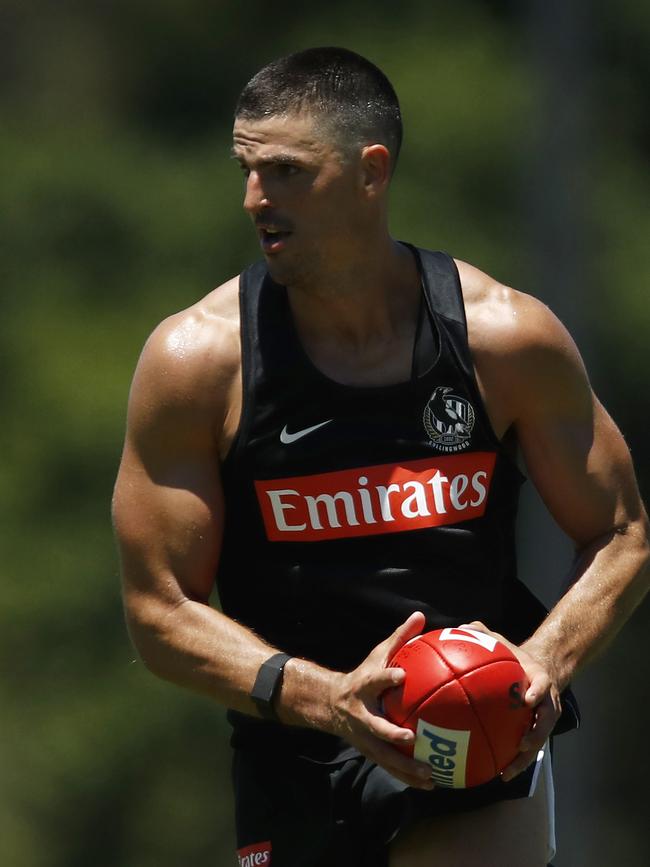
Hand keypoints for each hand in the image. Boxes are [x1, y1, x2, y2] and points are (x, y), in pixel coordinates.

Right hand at [327, 611, 435, 789]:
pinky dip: (408, 777)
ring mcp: (364, 736)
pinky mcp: (369, 752)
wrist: (331, 704)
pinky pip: (390, 767)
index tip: (401, 674)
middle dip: (391, 734)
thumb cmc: (363, 676)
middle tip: (412, 739)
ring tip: (430, 774)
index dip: (386, 677)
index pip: (375, 680)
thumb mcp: (377, 654)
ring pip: (384, 755)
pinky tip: (430, 784)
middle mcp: (362, 714)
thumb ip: (399, 638)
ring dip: (405, 767)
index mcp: (364, 687)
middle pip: (375, 727)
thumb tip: (420, 616)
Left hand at [459, 621, 561, 781]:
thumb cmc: (516, 656)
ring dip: (525, 759)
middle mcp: (546, 702)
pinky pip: (526, 749)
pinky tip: (496, 773)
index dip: (537, 693)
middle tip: (521, 745)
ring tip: (506, 772)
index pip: (542, 686)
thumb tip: (460, 626)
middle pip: (546, 722)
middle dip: (536, 735)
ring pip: (538, 742)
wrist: (542, 669)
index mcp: (539, 680)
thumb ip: (484, 634)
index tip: (528, 699)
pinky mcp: (536, 732)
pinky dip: (514, 761)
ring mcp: (543, 719)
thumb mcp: (503, 642)